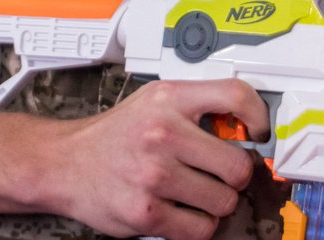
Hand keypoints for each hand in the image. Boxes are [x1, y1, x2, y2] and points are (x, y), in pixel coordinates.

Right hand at [49, 78, 267, 239]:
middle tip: (222, 173)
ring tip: (198, 192)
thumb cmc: (115, 134)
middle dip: (235, 175)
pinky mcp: (146, 212)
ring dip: (217, 202)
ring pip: (223, 200)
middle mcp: (162, 133)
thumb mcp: (155, 101)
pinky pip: (201, 228)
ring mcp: (154, 175)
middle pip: (237, 164)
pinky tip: (185, 210)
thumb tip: (245, 125)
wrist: (65, 163)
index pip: (235, 96)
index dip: (259, 116)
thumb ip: (197, 106)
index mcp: (169, 99)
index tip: (259, 132)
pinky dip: (200, 225)